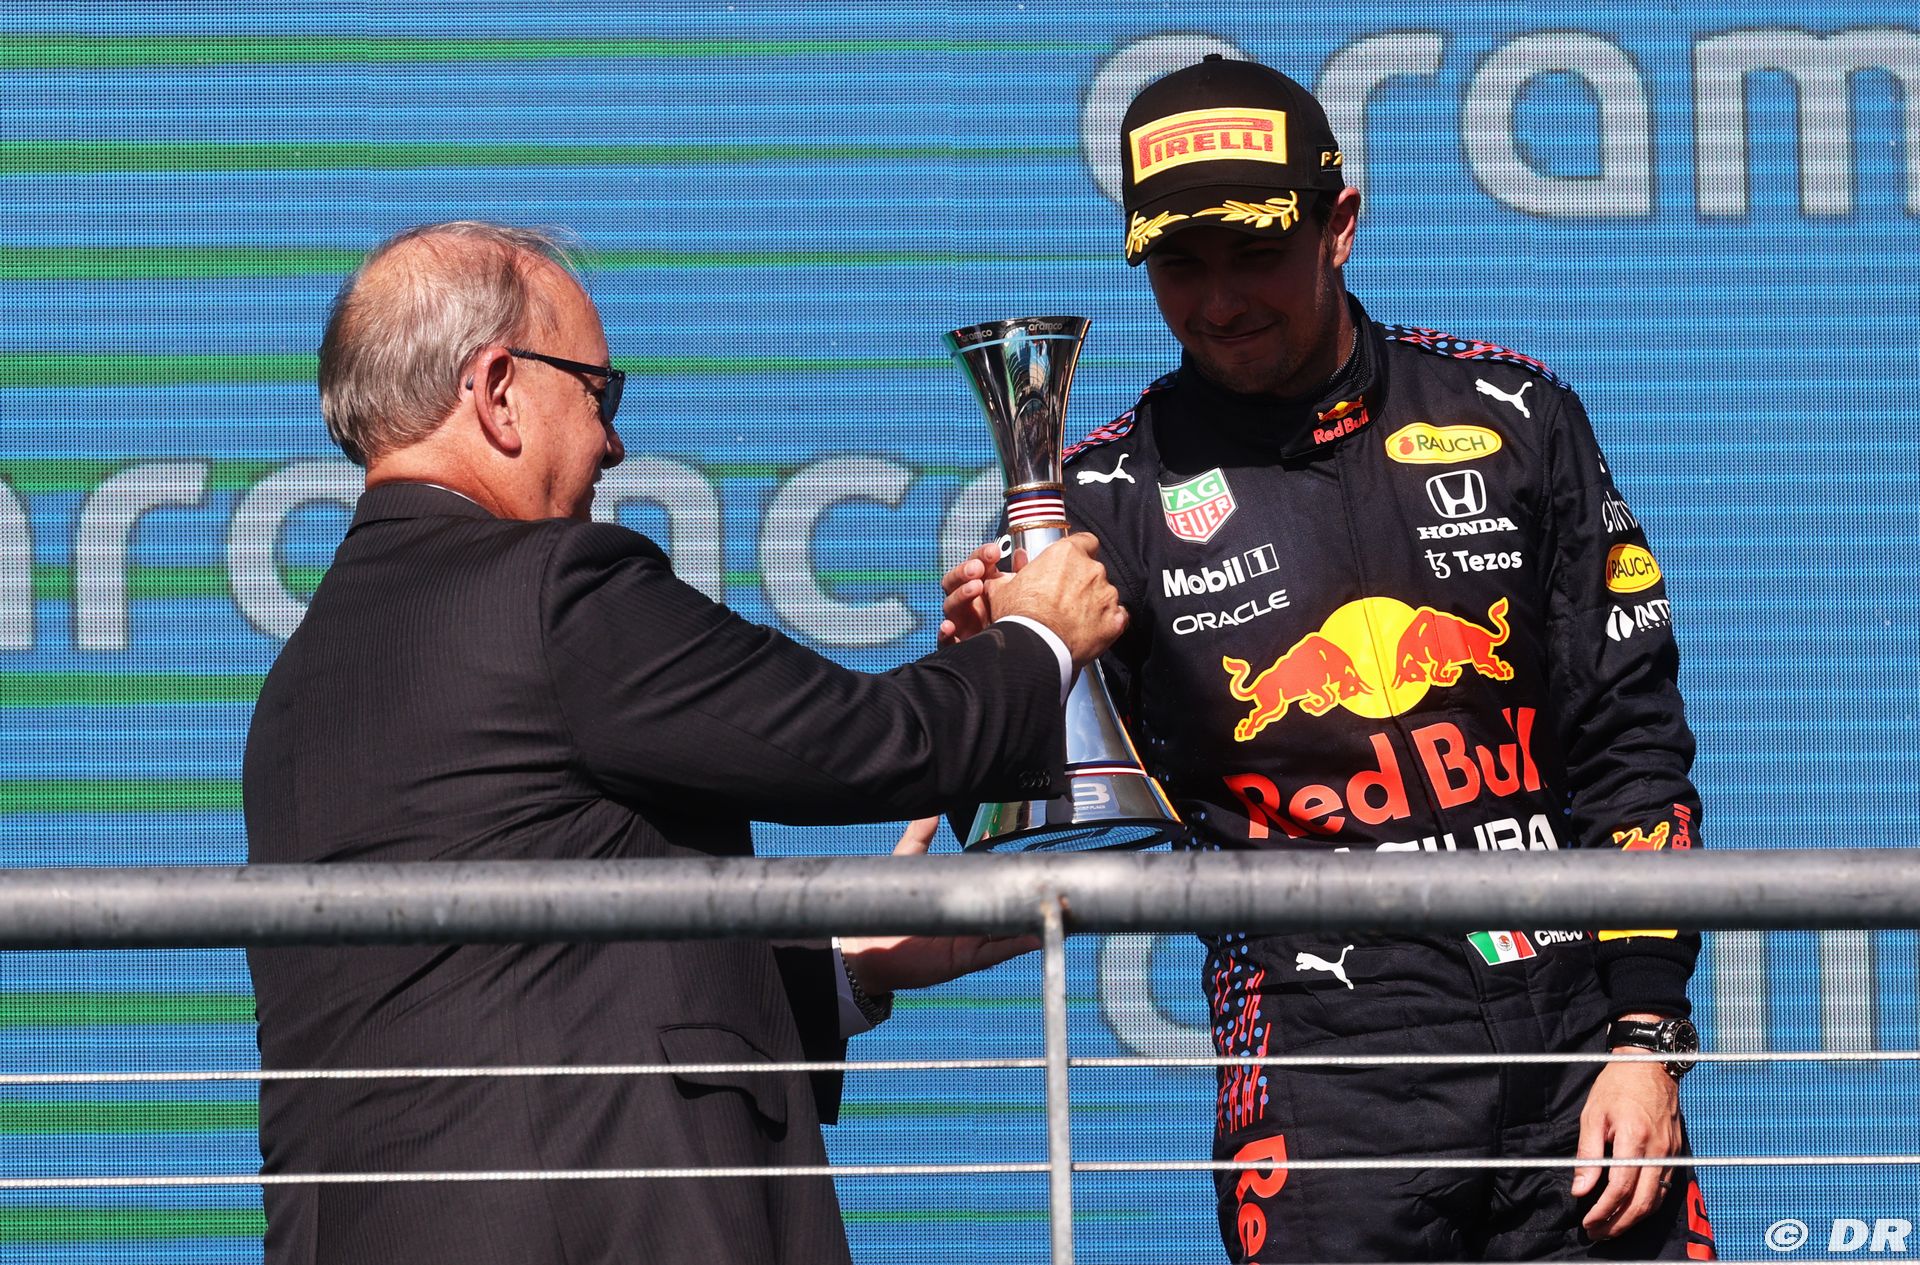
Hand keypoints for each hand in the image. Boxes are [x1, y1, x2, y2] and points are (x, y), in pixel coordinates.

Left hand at [839, 817, 1040, 993]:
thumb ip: (919, 836)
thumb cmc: (890, 905)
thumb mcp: (908, 864)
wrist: (869, 945)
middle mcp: (972, 918)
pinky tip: (1035, 935)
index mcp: (964, 897)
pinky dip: (1017, 946)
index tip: (1034, 861)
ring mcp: (971, 939)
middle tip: (1054, 885)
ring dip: (1032, 922)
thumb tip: (931, 810)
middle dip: (1032, 899)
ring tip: (1055, 909)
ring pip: (1010, 931)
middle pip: (1009, 909)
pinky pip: (996, 953)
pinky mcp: (965, 959)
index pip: (995, 883)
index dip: (1014, 874)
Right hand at [939, 539, 1024, 645]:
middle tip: (978, 568)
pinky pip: (944, 638)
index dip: (980, 556)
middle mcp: (965, 602)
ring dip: (960, 594)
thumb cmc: (1012, 618)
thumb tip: (1020, 554)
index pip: (973, 565)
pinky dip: (945, 633)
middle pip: (954, 581)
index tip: (993, 552)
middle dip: (964, 572)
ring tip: (975, 587)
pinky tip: (949, 627)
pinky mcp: (957, 644)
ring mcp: (959, 622)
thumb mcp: (1017, 594)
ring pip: (950, 605)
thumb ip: (1019, 574)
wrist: (1013, 652)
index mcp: (978, 586)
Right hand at [984, 533, 1126, 667]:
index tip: (1073, 562)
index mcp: (1066, 554)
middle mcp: (1091, 570)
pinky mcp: (1115, 620)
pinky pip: (1117, 617)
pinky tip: (1090, 631)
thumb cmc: (1020, 617)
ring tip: (1075, 619)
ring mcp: (1106, 594)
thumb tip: (996, 579)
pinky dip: (1107, 622)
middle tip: (1064, 599)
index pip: (1086, 541)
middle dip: (1082, 583)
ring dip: (1094, 603)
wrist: (1034, 648)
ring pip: (1106, 594)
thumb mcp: (1001, 590)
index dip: (1080, 551)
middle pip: (1094, 570)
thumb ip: (1007, 578)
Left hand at [1572, 1050, 1682, 1237]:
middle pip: (1642, 1202)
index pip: (1620, 1187)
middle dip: (1618, 1223)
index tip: (1587, 1220)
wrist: (1650, 1064)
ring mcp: (1671, 1152)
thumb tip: (1581, 1189)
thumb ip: (1588, 1155)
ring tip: (1611, 1227)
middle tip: (1597, 1233)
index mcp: (1634, 1138)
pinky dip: (1647, 1204)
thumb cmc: (1617, 1086)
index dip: (1603, 1210)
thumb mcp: (1593, 1115)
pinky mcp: (1676, 1152)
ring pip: (1656, 1200)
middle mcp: (1657, 1149)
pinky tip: (1630, 1209)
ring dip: (1633, 1219)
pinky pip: (1664, 1188)